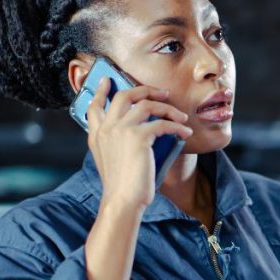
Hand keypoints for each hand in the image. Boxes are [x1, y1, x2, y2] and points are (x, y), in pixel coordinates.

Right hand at [86, 77, 192, 212]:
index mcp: (97, 135)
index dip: (101, 91)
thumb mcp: (109, 161)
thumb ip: (115, 143)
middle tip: (161, 92)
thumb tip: (138, 133)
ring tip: (181, 116)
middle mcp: (107, 128)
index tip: (107, 80)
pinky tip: (185, 132)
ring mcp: (121, 130)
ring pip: (147, 105)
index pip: (94, 106)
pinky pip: (163, 123)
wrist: (122, 200)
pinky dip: (177, 126)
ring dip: (168, 108)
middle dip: (144, 89)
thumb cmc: (121, 186)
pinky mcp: (139, 137)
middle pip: (124, 95)